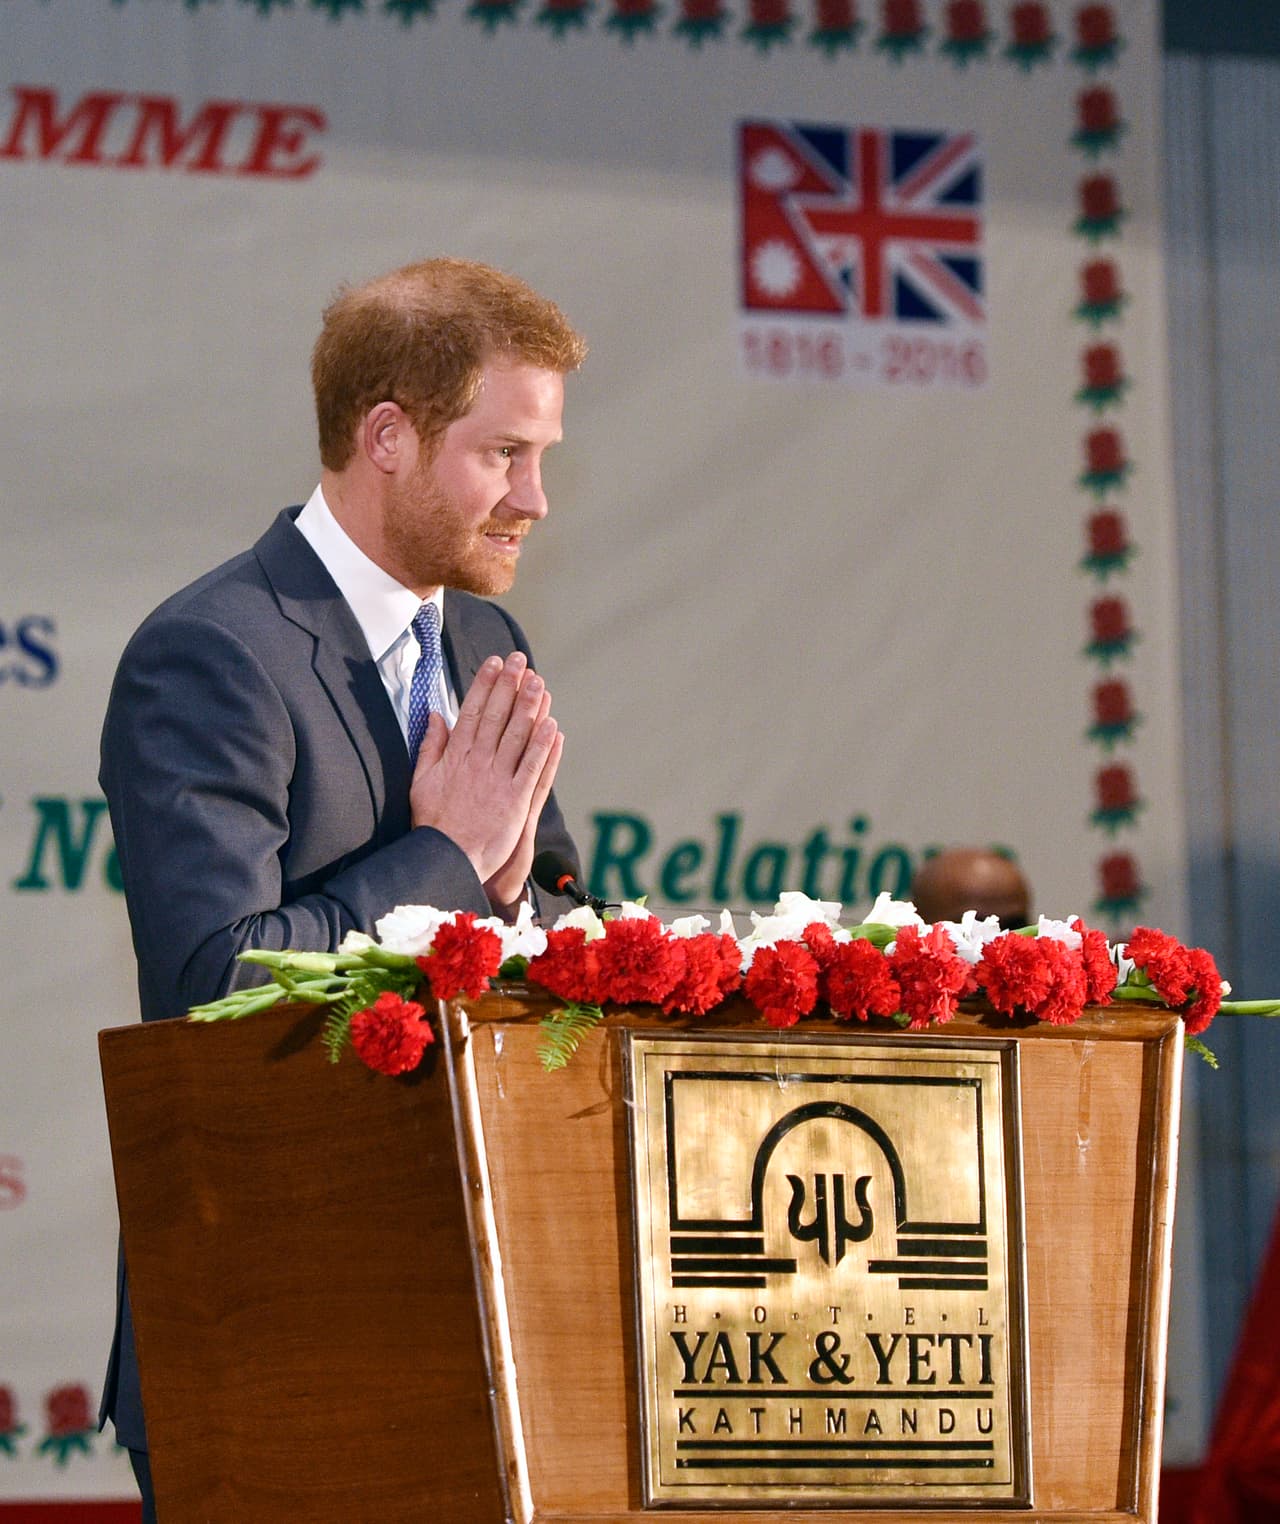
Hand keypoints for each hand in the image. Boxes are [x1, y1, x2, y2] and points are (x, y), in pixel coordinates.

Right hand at [409, 653, 562, 896]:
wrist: (446, 858)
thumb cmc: (433, 823)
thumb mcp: (420, 781)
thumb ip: (430, 747)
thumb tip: (435, 717)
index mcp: (456, 756)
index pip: (473, 710)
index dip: (485, 684)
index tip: (495, 662)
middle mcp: (478, 763)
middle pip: (498, 716)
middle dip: (510, 685)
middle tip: (521, 660)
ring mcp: (498, 780)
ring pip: (518, 737)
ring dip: (530, 708)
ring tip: (539, 683)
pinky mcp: (515, 801)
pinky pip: (532, 769)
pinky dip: (543, 747)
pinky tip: (553, 726)